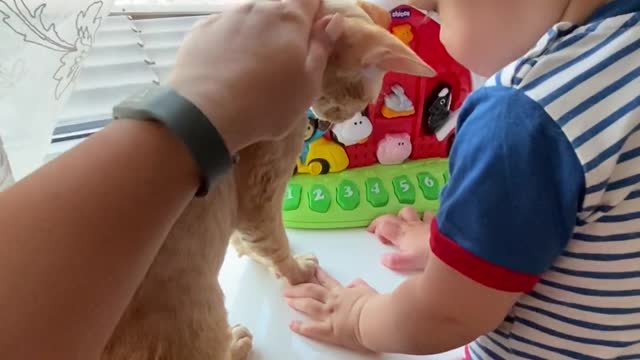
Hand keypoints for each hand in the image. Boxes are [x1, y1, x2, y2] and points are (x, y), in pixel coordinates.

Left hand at [168, 0, 342, 152]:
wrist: (206, 114)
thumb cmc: (268, 104)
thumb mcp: (308, 84)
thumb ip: (322, 48)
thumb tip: (333, 20)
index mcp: (290, 19)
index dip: (313, 10)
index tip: (312, 31)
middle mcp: (258, 8)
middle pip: (278, 8)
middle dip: (284, 27)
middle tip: (282, 60)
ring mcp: (226, 17)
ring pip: (249, 18)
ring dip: (256, 35)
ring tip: (251, 69)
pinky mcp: (201, 30)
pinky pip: (223, 30)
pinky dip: (229, 43)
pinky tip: (226, 70)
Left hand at [284, 268, 377, 352]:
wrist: (376, 319)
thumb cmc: (376, 306)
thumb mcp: (369, 290)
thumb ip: (360, 285)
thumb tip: (354, 283)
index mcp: (343, 293)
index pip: (327, 281)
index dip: (318, 275)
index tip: (311, 270)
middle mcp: (333, 302)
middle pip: (312, 291)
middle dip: (299, 288)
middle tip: (289, 285)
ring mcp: (329, 315)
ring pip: (308, 305)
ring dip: (296, 301)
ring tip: (286, 299)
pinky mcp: (330, 331)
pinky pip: (312, 329)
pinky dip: (301, 327)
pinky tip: (292, 325)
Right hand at [368, 207, 432, 271]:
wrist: (454, 245)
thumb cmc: (430, 255)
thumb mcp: (410, 262)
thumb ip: (395, 261)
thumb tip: (383, 259)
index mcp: (401, 235)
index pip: (383, 226)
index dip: (377, 229)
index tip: (376, 237)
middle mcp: (409, 226)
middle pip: (391, 217)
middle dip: (382, 220)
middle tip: (378, 228)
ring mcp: (422, 222)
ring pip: (408, 212)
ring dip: (401, 216)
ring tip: (401, 225)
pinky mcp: (436, 222)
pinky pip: (427, 214)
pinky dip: (423, 217)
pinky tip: (424, 222)